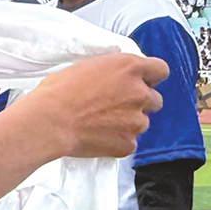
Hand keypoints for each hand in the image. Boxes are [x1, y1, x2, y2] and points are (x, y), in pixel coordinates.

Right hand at [15, 53, 167, 157]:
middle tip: (116, 106)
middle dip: (140, 102)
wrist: (49, 121)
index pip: (161, 69)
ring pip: (142, 122)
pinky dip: (118, 140)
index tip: (141, 82)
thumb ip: (113, 70)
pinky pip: (129, 141)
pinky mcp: (129, 143)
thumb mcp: (89, 66)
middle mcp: (140, 92)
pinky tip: (98, 137)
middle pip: (155, 99)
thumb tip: (119, 75)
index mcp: (130, 67)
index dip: (151, 77)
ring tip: (102, 123)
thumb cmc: (59, 90)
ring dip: (128, 122)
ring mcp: (137, 121)